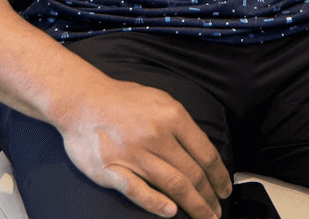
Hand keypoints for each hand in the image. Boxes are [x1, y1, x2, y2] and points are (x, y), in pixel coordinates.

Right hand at [56, 76, 231, 218]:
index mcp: (172, 116)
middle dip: (209, 195)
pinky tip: (171, 212)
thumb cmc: (122, 100)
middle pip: (192, 173)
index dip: (219, 174)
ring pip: (172, 184)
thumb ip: (180, 124)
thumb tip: (201, 149)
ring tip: (204, 215)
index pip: (205, 152)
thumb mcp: (161, 100)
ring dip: (193, 204)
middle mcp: (156, 136)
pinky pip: (138, 191)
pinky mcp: (112, 170)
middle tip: (218, 209)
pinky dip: (156, 203)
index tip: (225, 188)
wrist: (83, 101)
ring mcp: (133, 154)